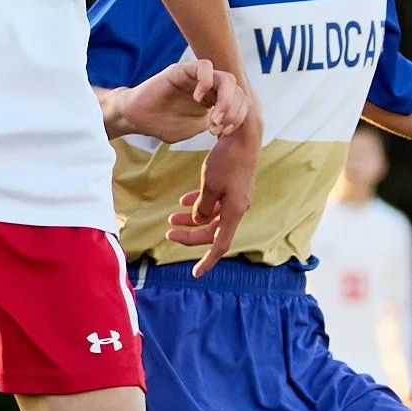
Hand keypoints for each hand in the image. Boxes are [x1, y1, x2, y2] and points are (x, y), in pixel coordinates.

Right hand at [107, 59, 251, 143]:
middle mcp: (209, 85)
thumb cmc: (162, 123)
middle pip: (238, 90)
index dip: (237, 117)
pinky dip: (206, 82)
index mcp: (214, 99)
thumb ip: (214, 123)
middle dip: (232, 113)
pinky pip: (204, 66)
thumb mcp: (195, 128)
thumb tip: (231, 125)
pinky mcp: (182, 70)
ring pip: (226, 79)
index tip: (222, 133)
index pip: (240, 101)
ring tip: (213, 118)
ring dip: (225, 101)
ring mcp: (196, 77)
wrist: (137, 119)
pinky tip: (197, 99)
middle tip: (216, 128)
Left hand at [166, 112, 260, 275]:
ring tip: (171, 217)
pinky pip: (215, 202)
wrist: (242, 136)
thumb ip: (202, 207)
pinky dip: (199, 203)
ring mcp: (236, 198)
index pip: (220, 245)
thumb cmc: (227, 160)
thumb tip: (198, 220)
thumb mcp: (209, 185)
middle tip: (168, 233)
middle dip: (190, 234)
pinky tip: (183, 200)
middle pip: (212, 232)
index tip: (196, 274)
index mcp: (234, 212)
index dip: (207, 261)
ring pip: (212, 217)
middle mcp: (237, 208)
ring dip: (192, 218)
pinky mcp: (233, 187)